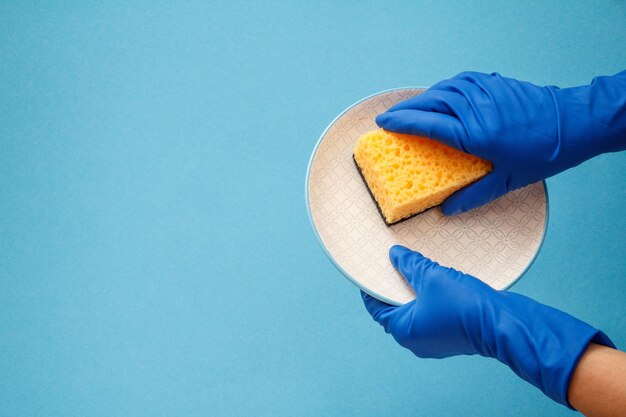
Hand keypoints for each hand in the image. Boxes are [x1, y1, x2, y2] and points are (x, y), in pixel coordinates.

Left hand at [362, 245, 614, 406]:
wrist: (503, 323)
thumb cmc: (464, 305)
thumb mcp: (431, 276)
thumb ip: (409, 264)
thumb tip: (394, 254)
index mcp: (404, 330)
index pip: (377, 309)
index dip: (371, 290)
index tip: (369, 273)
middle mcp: (416, 340)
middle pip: (396, 310)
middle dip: (393, 288)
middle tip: (390, 266)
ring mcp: (435, 341)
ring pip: (416, 312)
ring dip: (412, 292)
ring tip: (412, 269)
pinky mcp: (452, 336)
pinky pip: (432, 315)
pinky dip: (429, 299)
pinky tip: (434, 280)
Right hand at [376, 71, 625, 214]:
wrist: (573, 124)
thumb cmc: (542, 154)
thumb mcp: (507, 181)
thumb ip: (474, 195)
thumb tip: (448, 210)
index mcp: (475, 134)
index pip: (429, 124)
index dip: (403, 122)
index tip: (384, 124)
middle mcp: (476, 109)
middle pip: (431, 102)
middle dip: (405, 108)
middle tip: (388, 117)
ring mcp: (486, 92)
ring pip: (444, 88)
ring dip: (423, 97)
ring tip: (410, 108)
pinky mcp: (495, 83)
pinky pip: (461, 81)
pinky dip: (444, 87)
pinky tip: (439, 94)